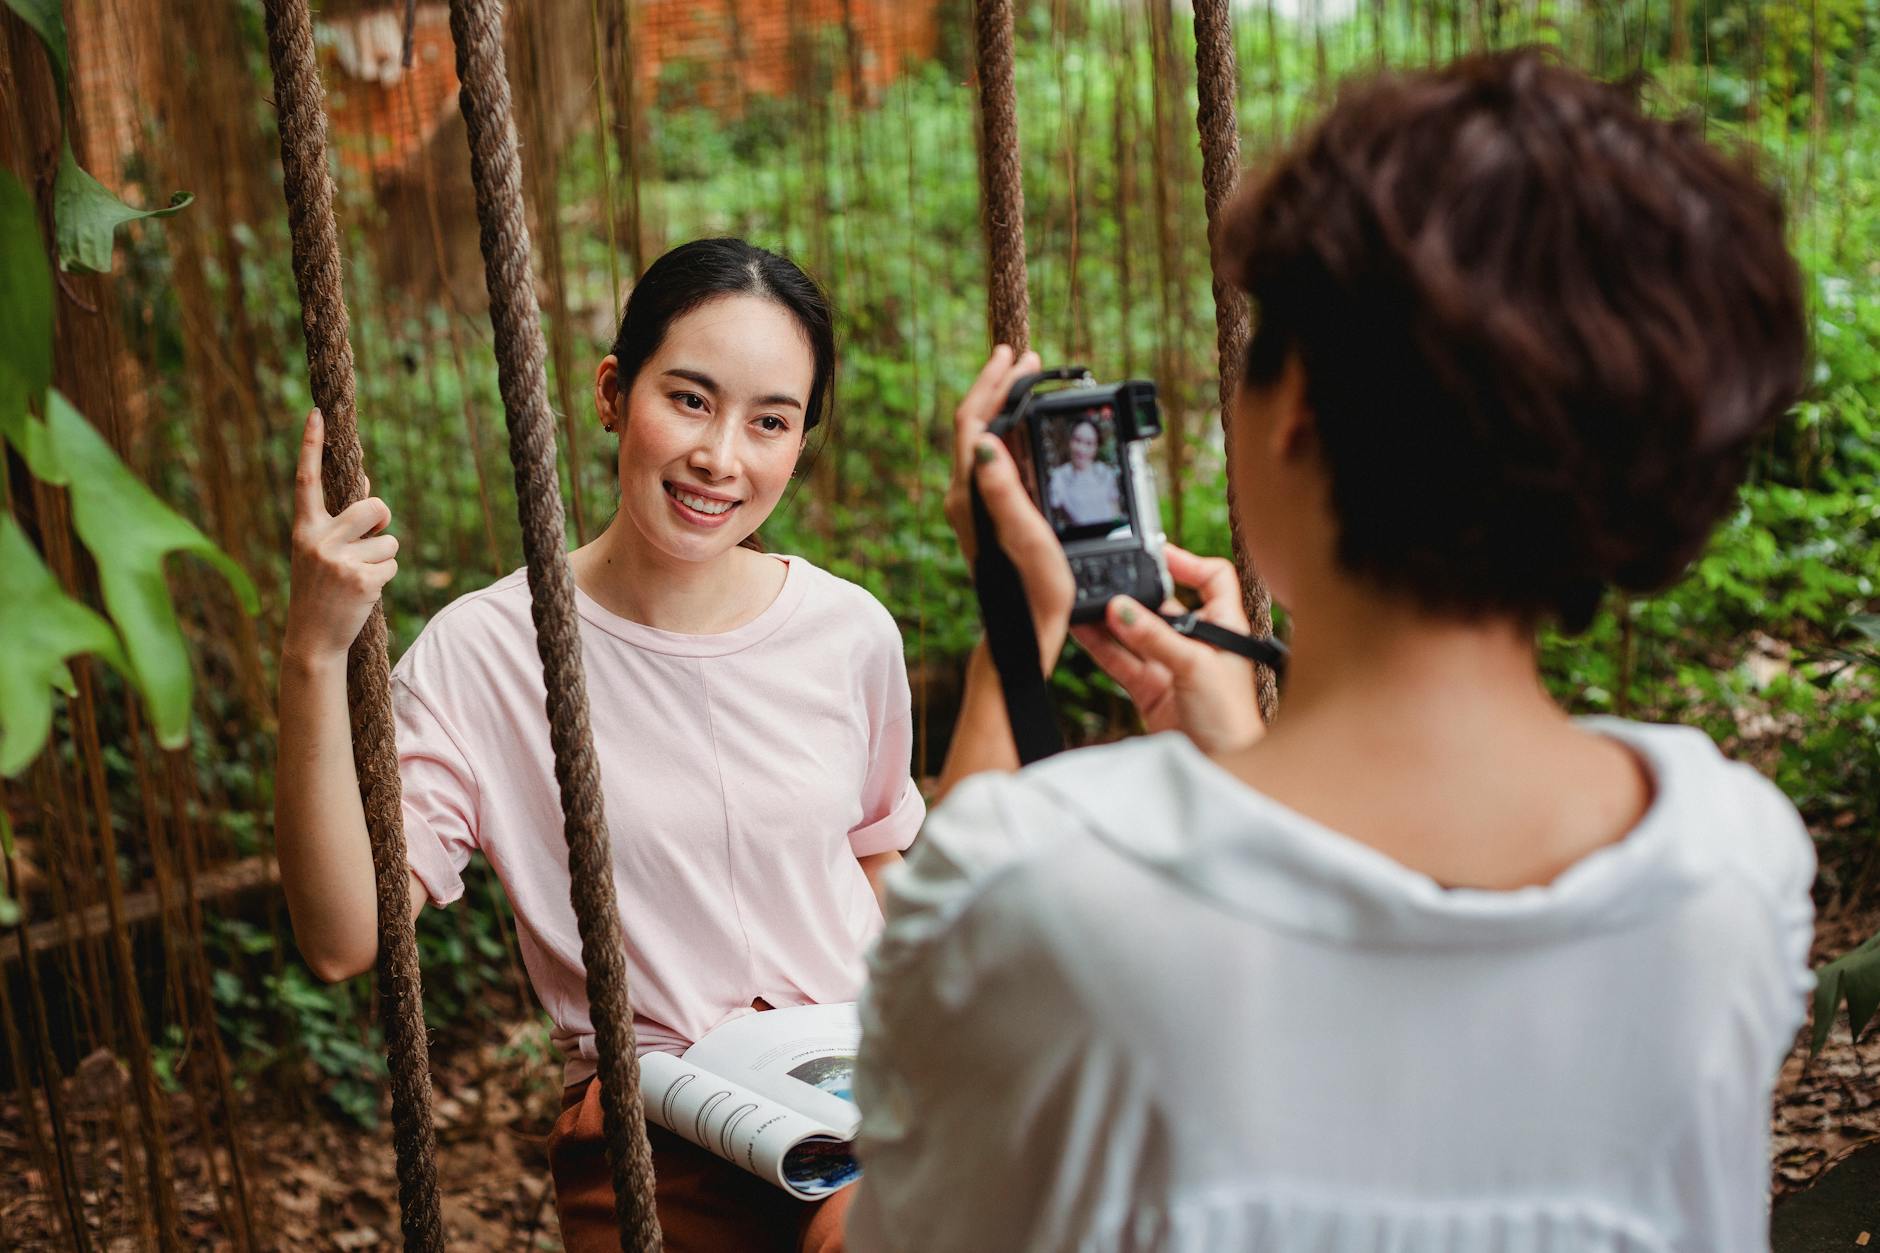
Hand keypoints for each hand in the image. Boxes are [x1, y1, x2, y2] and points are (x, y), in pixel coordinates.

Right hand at [283, 408, 398, 664]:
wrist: (312, 639)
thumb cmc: (321, 588)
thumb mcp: (321, 549)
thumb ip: (341, 518)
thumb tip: (365, 481)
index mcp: (304, 528)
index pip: (307, 479)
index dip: (311, 445)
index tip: (316, 412)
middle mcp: (318, 539)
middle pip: (375, 507)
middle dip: (382, 521)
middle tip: (369, 542)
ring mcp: (339, 560)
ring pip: (389, 539)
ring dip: (383, 557)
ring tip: (358, 576)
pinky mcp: (362, 580)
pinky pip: (393, 563)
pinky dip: (385, 577)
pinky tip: (363, 592)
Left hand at [942, 346, 1073, 672]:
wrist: (1019, 632)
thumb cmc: (1032, 591)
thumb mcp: (1027, 538)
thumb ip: (1006, 491)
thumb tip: (987, 442)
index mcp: (971, 493)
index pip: (972, 423)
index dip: (992, 384)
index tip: (1015, 356)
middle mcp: (964, 495)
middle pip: (973, 425)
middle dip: (998, 386)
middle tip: (1026, 359)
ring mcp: (971, 505)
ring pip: (980, 440)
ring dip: (1002, 407)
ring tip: (1028, 383)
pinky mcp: (982, 514)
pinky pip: (988, 459)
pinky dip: (1006, 433)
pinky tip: (1024, 429)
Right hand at [1071, 545, 1265, 753]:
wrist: (1220, 769)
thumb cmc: (1229, 720)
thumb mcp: (1195, 666)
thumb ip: (1154, 636)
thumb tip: (1120, 607)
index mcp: (1225, 627)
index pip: (1212, 578)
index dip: (1188, 562)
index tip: (1156, 553)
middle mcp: (1197, 642)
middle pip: (1164, 604)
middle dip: (1136, 593)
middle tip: (1110, 579)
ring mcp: (1171, 665)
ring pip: (1136, 632)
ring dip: (1111, 619)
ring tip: (1084, 601)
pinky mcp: (1150, 689)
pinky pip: (1121, 660)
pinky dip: (1101, 646)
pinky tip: (1081, 629)